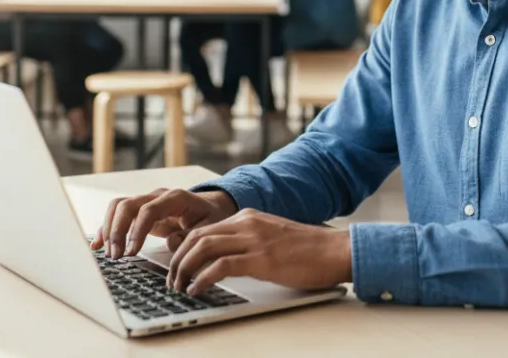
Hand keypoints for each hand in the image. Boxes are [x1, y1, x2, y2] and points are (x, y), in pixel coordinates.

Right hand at [90, 188, 237, 259]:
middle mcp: (157, 196)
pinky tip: (98, 245)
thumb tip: (172, 243)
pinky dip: (106, 228)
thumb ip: (192, 235)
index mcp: (175, 198)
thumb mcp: (209, 227)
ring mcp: (147, 202)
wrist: (212, 206)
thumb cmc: (210, 216)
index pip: (148, 210)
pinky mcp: (140, 211)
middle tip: (115, 256)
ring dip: (109, 230)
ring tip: (109, 254)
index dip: (137, 231)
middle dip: (117, 231)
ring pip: (118, 207)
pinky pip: (118, 214)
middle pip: (127, 206)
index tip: (130, 253)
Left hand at [166, 209, 351, 295]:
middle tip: (171, 280)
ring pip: (202, 247)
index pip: (203, 229)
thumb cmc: (308, 251)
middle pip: (196, 236)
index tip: (176, 268)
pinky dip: (202, 278)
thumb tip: (224, 261)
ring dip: (184, 269)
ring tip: (179, 287)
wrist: (336, 250)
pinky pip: (221, 266)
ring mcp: (254, 239)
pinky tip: (197, 289)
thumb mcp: (272, 239)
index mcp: (248, 217)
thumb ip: (248, 242)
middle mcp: (247, 223)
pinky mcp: (262, 258)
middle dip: (177, 259)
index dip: (183, 249)